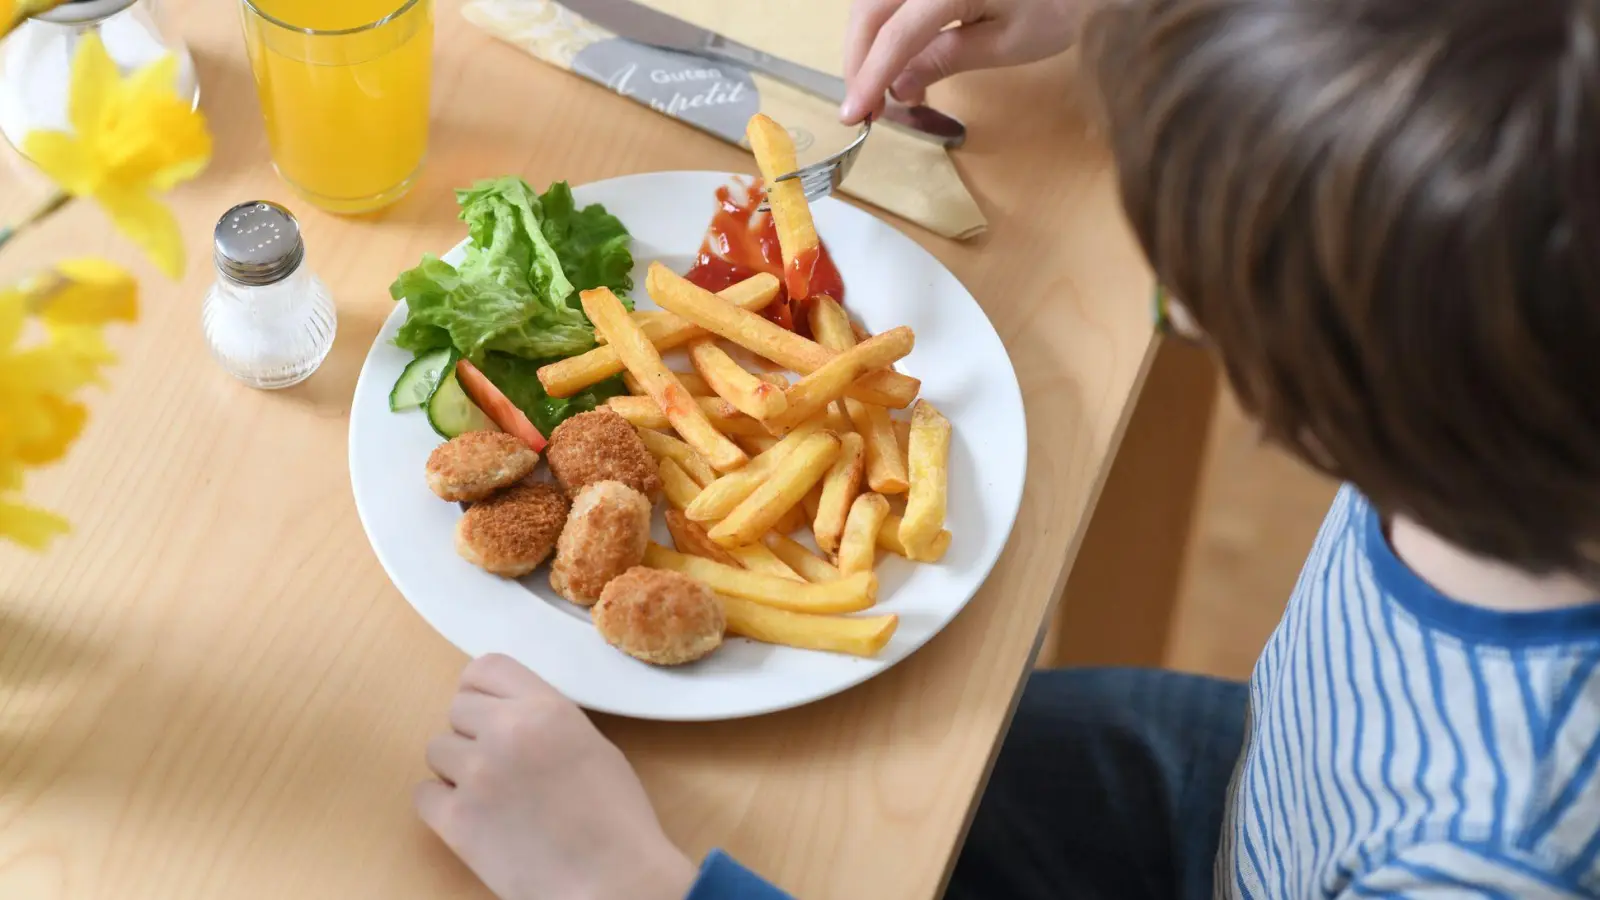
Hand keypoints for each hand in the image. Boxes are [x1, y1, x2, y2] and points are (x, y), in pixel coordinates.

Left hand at [415, 654, 696, 899]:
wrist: (613, 882)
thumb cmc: (615, 821)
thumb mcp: (592, 745)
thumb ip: (546, 721)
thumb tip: (506, 715)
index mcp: (547, 709)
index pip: (486, 668)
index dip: (481, 690)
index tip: (486, 710)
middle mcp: (507, 732)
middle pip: (456, 709)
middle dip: (472, 733)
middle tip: (498, 765)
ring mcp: (477, 775)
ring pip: (436, 749)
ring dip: (456, 769)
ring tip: (492, 796)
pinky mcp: (456, 821)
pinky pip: (422, 794)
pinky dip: (442, 806)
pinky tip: (474, 820)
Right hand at [841, 0, 1093, 121]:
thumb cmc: (1057, 3)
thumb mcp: (1006, 42)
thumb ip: (945, 60)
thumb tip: (898, 87)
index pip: (894, 36)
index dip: (869, 78)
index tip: (853, 116)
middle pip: (869, 12)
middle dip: (858, 61)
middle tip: (863, 106)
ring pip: (870, 1)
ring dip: (866, 42)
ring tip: (881, 85)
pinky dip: (882, 24)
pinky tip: (894, 54)